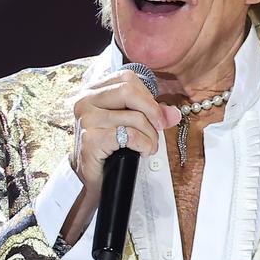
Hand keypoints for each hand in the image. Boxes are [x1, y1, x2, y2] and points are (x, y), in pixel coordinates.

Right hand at [66, 69, 181, 220]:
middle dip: (152, 111)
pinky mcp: (91, 139)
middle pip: (128, 90)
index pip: (127, 78)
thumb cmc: (110, 149)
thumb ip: (151, 114)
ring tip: (150, 146)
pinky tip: (142, 152)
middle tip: (159, 128)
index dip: (147, 95)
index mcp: (93, 91)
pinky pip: (130, 135)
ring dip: (150, 135)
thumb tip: (174, 113)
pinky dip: (143, 144)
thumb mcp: (130, 125)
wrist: (95, 180)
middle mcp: (85, 101)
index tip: (155, 114)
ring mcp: (86, 120)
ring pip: (133, 116)